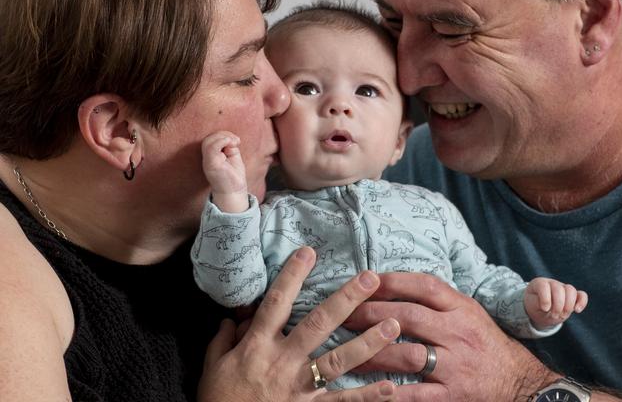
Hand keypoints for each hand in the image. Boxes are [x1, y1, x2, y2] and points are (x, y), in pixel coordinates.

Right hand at [198, 247, 399, 401]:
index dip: (292, 275)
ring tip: (392, 325)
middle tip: (370, 278)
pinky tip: (390, 387)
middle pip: (318, 324)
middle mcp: (283, 361)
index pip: (277, 302)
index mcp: (257, 345)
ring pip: (338, 360)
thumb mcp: (212, 366)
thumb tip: (232, 317)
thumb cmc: (218, 400)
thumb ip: (223, 339)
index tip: (309, 252)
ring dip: (367, 342)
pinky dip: (366, 396)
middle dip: (346, 299)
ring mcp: (299, 387)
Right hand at [201, 131, 248, 212]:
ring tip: (234, 143)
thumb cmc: (234, 175)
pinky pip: (211, 148)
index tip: (236, 140)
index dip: (223, 135)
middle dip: (224, 135)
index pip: (211, 139)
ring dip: (223, 137)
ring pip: (208, 141)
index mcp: (211, 156)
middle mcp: (207, 158)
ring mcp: (207, 161)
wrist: (234, 191)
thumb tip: (229, 138)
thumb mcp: (232, 156)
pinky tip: (231, 143)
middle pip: (208, 138)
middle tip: (236, 141)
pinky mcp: (211, 164)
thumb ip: (229, 146)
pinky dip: (221, 141)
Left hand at [344, 272, 557, 400]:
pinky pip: (417, 394)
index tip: (364, 280)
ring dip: (373, 352)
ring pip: (408, 354)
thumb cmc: (483, 340)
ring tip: (347, 351)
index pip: (424, 286)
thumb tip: (392, 283)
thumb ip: (436, 298)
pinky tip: (369, 389)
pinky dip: (391, 392)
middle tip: (343, 315)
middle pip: (408, 317)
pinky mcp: (453, 394)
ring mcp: (455, 364)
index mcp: (461, 307)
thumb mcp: (467, 310)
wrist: (519, 380)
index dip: (392, 281)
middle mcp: (458, 332)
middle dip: (371, 313)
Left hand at [524, 277, 587, 328]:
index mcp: (539, 283)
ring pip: (570, 290)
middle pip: (558, 288)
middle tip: (554, 315)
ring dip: (568, 305)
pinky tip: (577, 310)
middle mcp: (552, 283)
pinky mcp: (573, 296)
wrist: (540, 310)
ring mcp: (563, 288)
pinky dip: (582, 302)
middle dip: (558, 305)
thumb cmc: (534, 306)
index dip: (545, 298)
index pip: (543, 286)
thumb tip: (549, 306)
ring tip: (562, 315)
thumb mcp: (531, 305)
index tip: (544, 309)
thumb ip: (538, 303)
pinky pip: (582, 295)